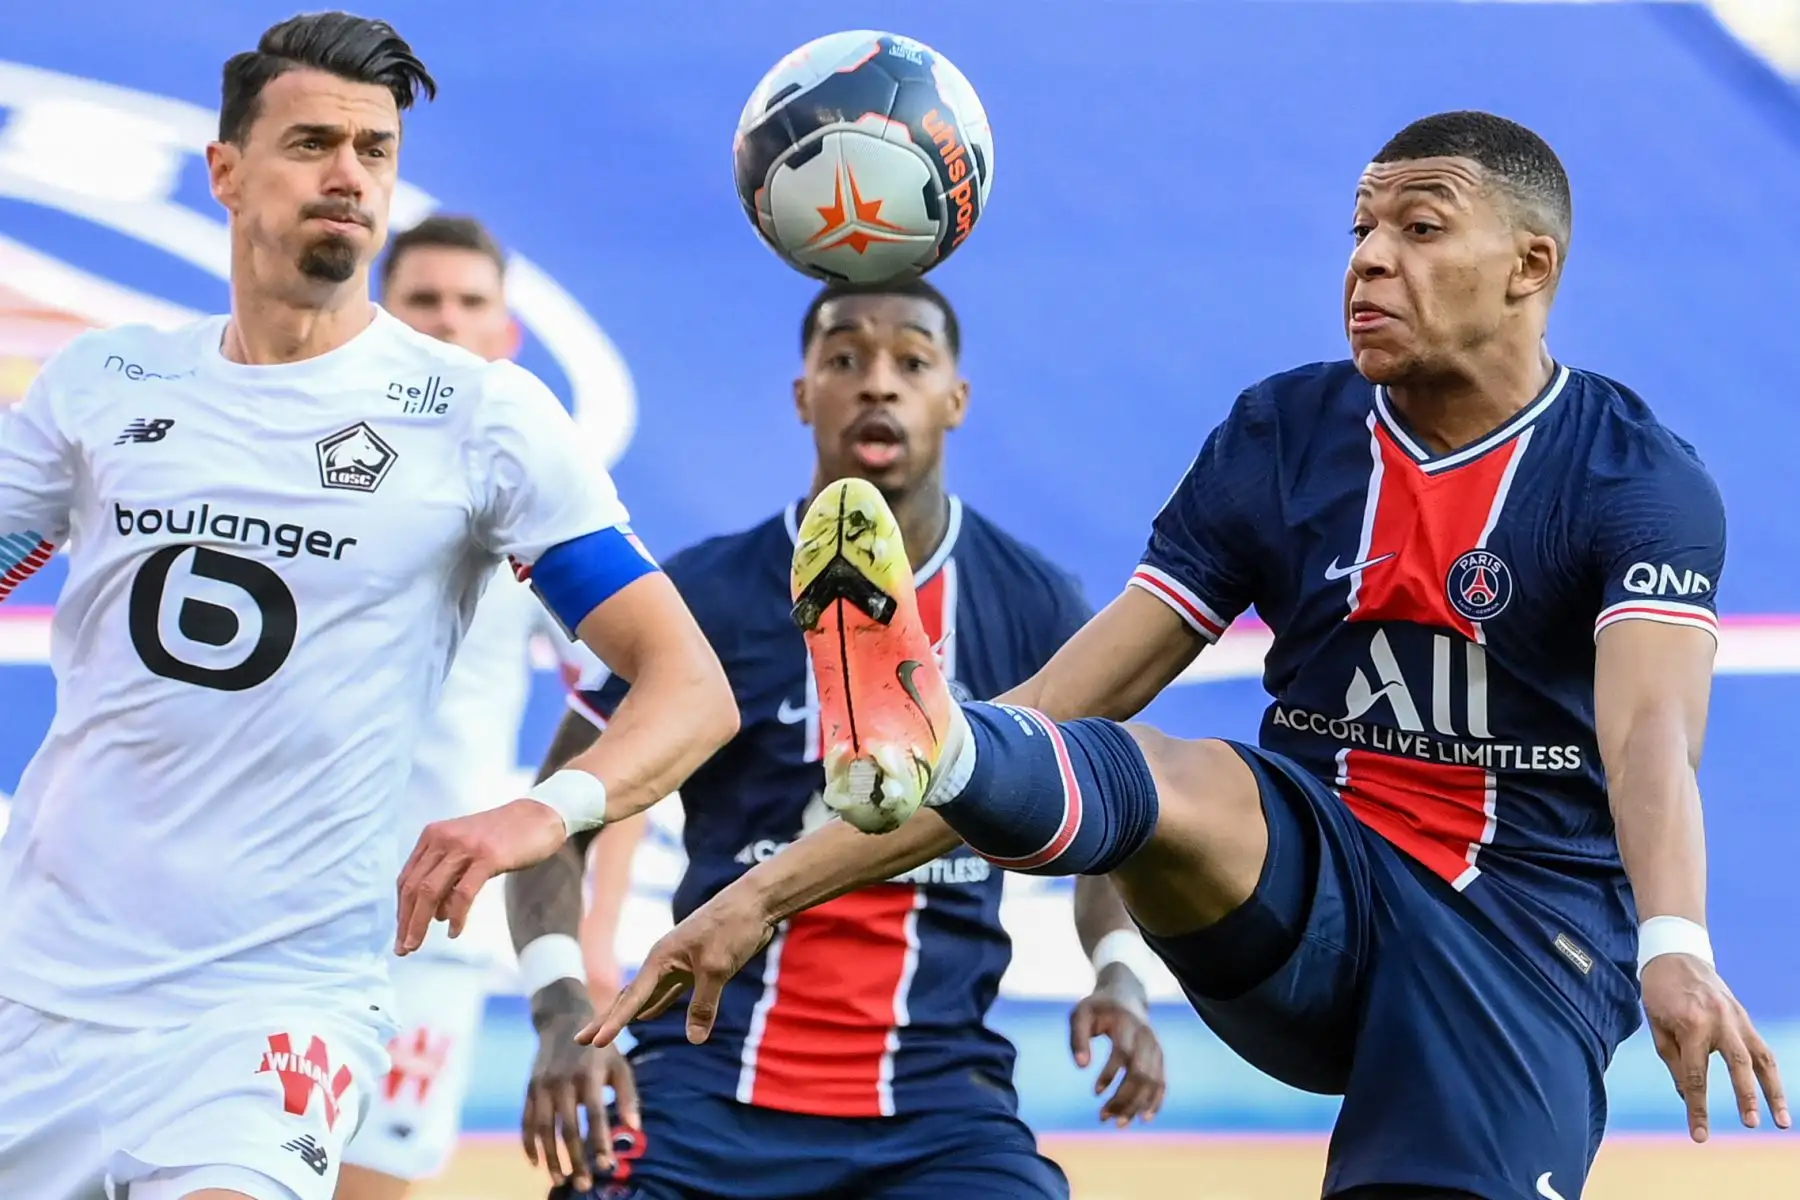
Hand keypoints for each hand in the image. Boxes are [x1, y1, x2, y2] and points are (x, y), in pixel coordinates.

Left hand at [396, 798, 566, 953]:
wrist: (539, 816)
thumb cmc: (503, 837)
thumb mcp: (465, 848)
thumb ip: (446, 874)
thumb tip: (432, 914)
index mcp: (433, 835)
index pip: (407, 878)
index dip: (401, 910)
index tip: (401, 934)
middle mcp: (443, 838)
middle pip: (413, 887)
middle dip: (405, 922)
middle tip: (404, 949)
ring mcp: (465, 847)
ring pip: (430, 892)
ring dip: (420, 923)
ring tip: (418, 945)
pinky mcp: (487, 857)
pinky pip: (462, 894)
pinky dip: (455, 917)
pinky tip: (454, 931)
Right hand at [523, 979, 640, 1191]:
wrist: (563, 1021)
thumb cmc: (600, 1049)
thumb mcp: (619, 1065)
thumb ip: (628, 1097)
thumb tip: (635, 1129)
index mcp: (589, 1075)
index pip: (596, 1115)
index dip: (601, 1141)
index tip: (607, 1165)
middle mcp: (563, 1081)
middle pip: (568, 1128)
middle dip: (577, 1159)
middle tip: (585, 1185)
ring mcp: (542, 1086)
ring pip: (544, 1130)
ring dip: (552, 1158)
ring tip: (562, 1180)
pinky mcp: (529, 1089)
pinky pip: (527, 1122)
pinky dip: (529, 1144)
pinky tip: (536, 1164)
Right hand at [580, 890, 776, 1047]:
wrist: (755, 902)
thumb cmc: (733, 928)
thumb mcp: (716, 968)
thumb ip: (703, 1005)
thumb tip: (694, 1039)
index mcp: (661, 958)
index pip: (632, 998)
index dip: (614, 1023)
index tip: (594, 1044)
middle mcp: (664, 961)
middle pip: (630, 996)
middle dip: (607, 1019)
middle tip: (581, 1041)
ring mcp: (679, 963)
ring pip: (648, 994)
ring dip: (630, 1014)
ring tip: (608, 1031)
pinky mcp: (696, 965)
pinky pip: (669, 990)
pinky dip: (657, 1004)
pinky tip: (649, 1016)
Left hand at [1069, 964, 1165, 1126]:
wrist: (1125, 995)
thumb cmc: (1097, 1007)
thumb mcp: (1080, 1014)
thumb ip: (1077, 1038)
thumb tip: (1081, 1066)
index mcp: (1126, 1023)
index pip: (1122, 1053)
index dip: (1110, 1074)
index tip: (1095, 1092)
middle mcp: (1146, 1036)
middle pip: (1141, 1072)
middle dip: (1124, 1098)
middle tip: (1103, 1117)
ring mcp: (1156, 1046)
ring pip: (1153, 1081)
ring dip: (1137, 1105)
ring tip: (1118, 1123)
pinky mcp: (1160, 1056)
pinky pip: (1162, 1082)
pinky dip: (1156, 1101)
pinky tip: (1144, 1117)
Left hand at [1642, 953, 1788, 1141]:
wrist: (1675, 956)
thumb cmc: (1660, 993)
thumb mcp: (1657, 1027)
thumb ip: (1674, 1063)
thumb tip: (1687, 1096)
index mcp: (1691, 1024)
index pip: (1695, 1075)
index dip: (1697, 1109)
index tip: (1699, 1136)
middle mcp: (1719, 1021)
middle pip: (1737, 1064)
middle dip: (1745, 1097)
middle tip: (1749, 1124)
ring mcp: (1737, 1018)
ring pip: (1762, 1058)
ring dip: (1774, 1091)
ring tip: (1782, 1121)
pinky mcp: (1745, 1018)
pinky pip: (1762, 1049)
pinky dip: (1770, 1073)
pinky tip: (1775, 1096)